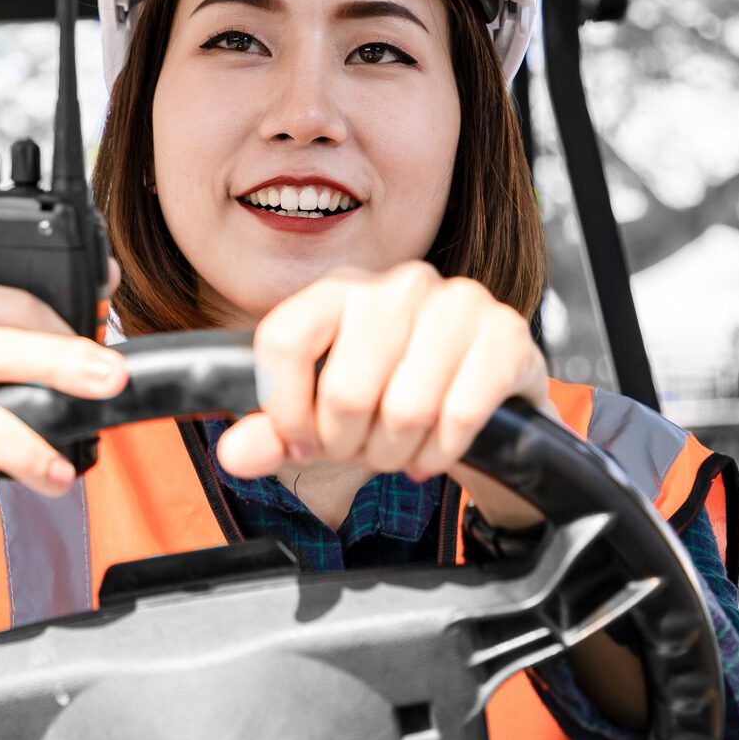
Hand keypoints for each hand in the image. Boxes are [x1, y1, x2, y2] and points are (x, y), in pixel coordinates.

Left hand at [216, 263, 552, 526]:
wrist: (487, 396)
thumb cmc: (394, 395)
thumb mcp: (325, 413)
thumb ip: (275, 432)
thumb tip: (233, 455)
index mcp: (340, 290)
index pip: (282, 340)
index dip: (283, 410)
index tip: (301, 442)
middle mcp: (398, 284)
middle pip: (345, 391)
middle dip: (350, 445)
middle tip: (363, 450)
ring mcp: (458, 302)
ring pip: (405, 410)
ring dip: (397, 453)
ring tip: (400, 449)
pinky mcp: (505, 333)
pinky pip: (459, 417)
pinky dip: (441, 453)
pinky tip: (437, 450)